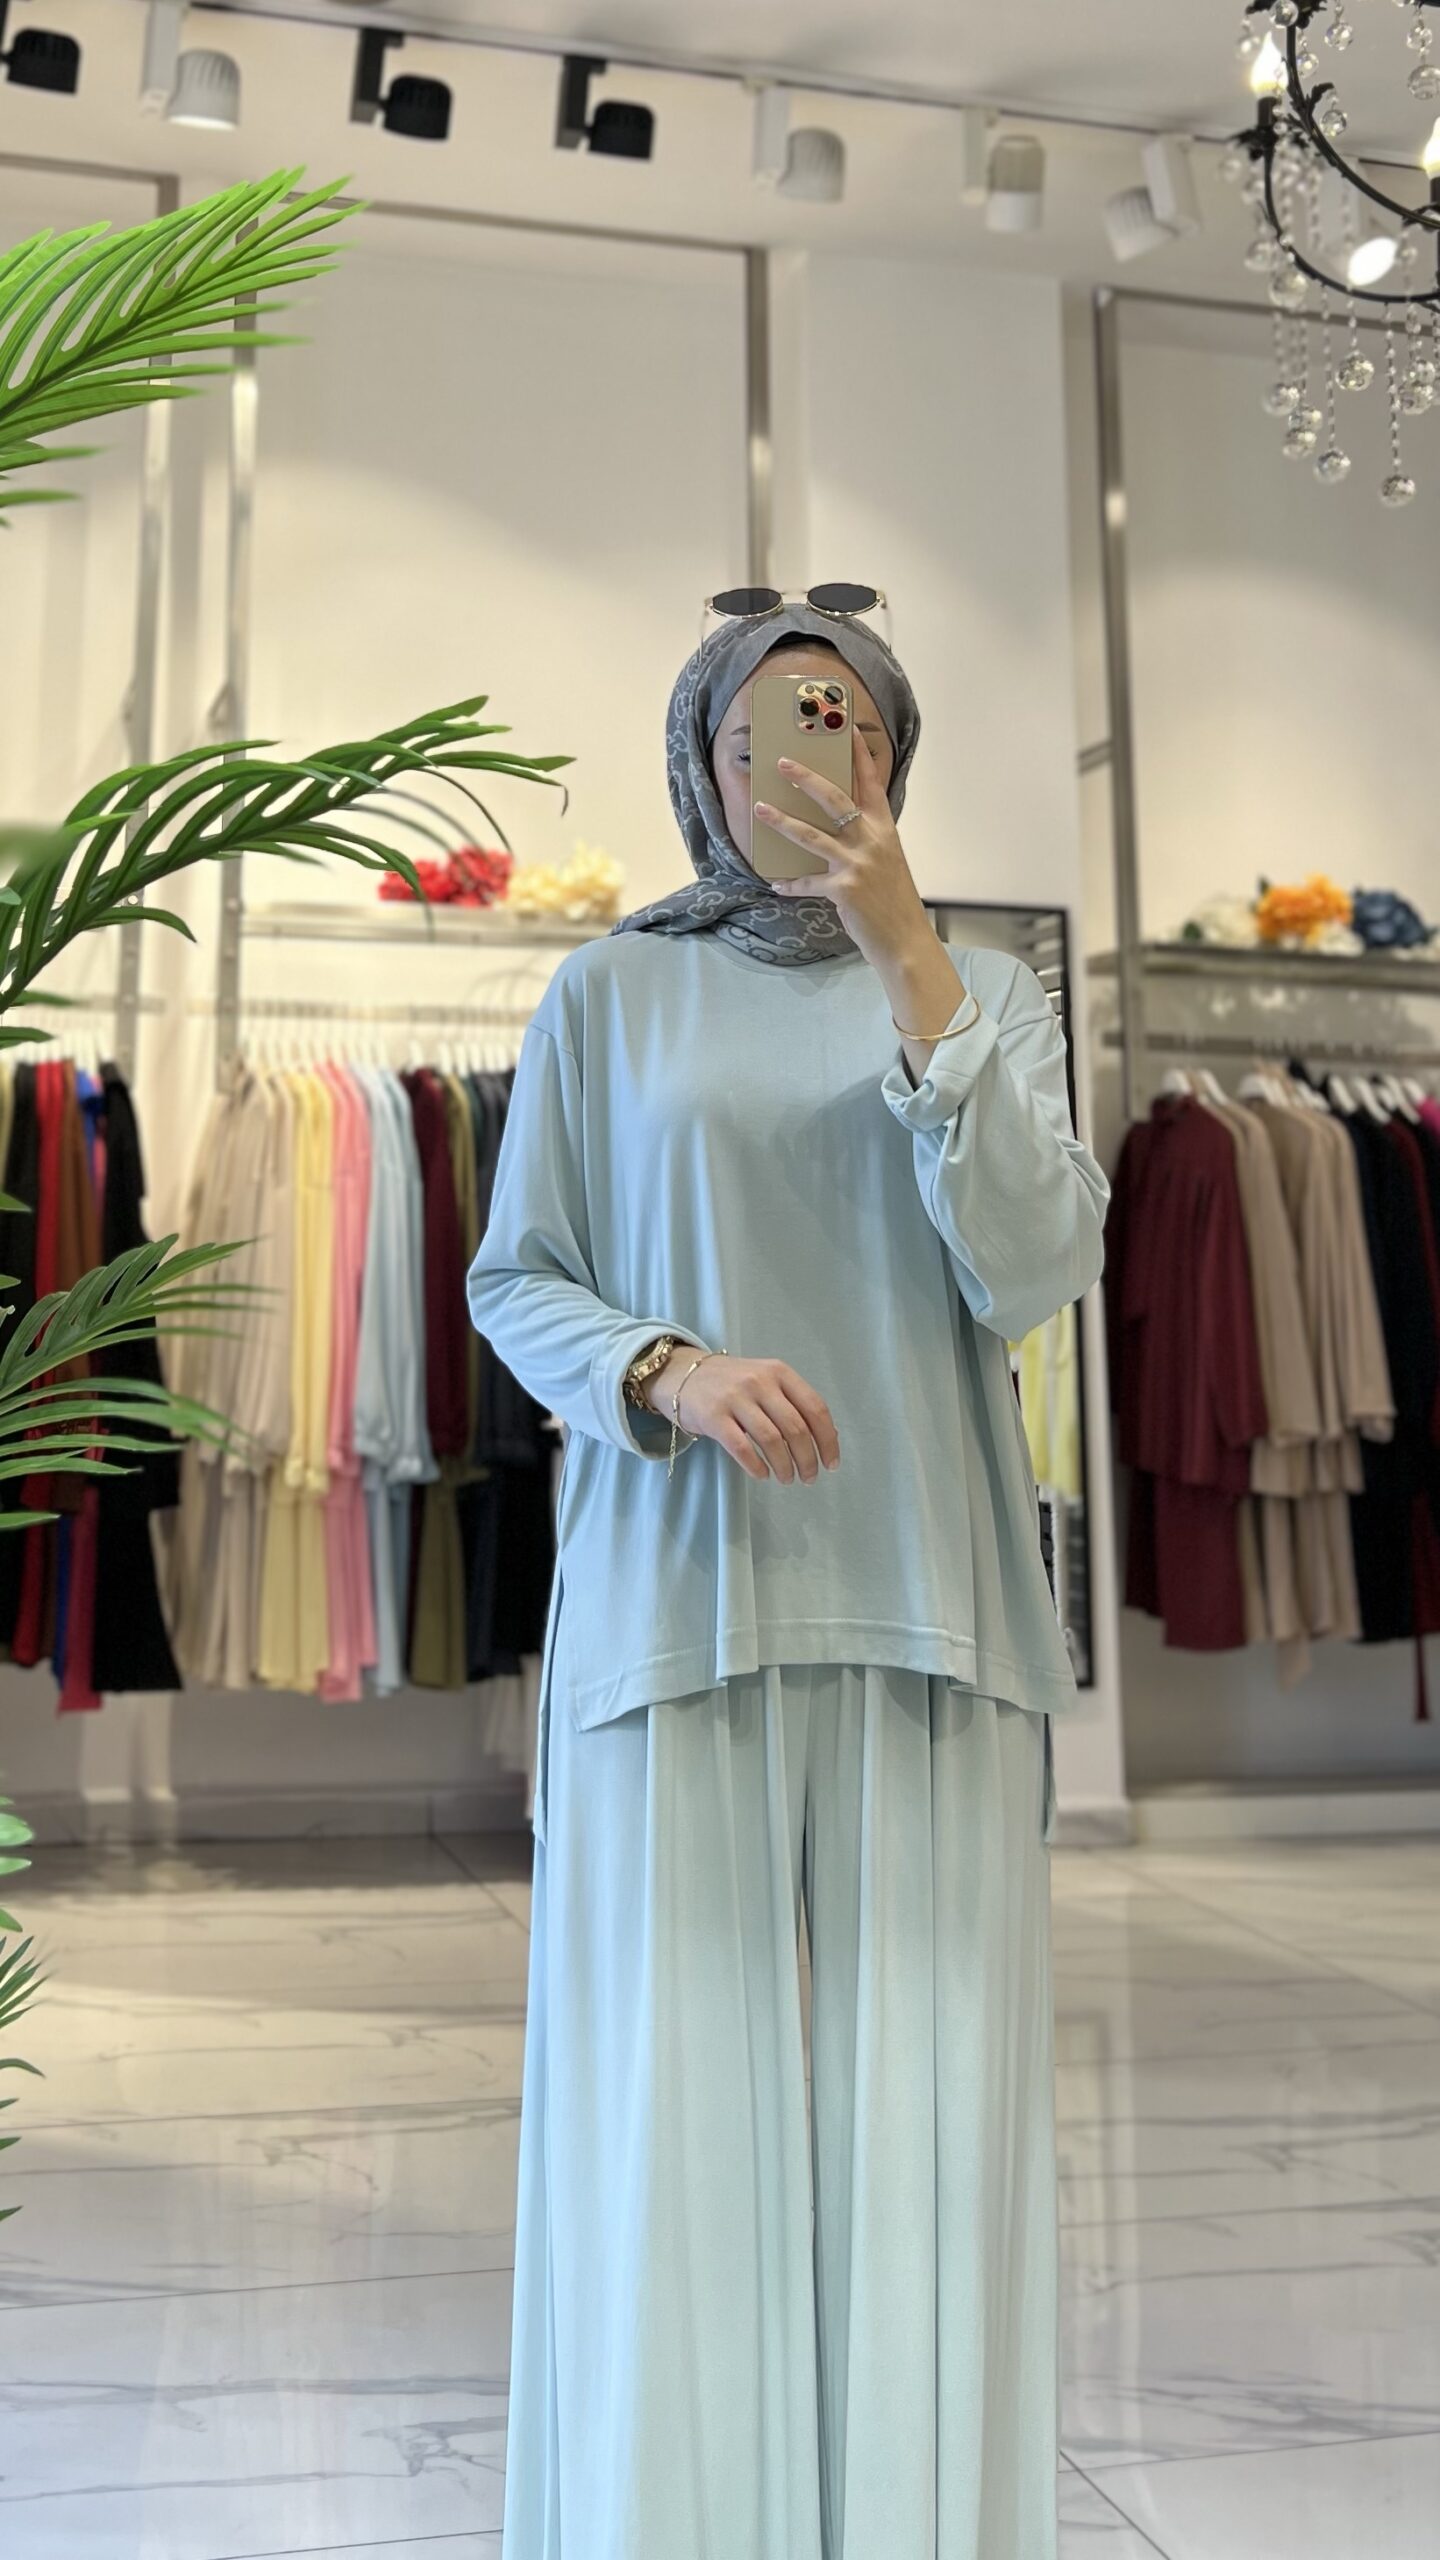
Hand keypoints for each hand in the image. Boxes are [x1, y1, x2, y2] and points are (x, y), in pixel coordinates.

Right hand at [647, 1348, 839, 1482]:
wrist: (684, 1374)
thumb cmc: (733, 1383)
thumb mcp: (766, 1381)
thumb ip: (793, 1403)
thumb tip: (827, 1439)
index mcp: (780, 1372)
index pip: (815, 1408)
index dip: (827, 1440)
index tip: (831, 1463)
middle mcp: (760, 1382)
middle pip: (795, 1428)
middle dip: (807, 1459)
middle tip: (809, 1478)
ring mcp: (735, 1398)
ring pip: (771, 1440)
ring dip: (784, 1466)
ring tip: (787, 1479)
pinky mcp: (713, 1416)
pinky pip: (741, 1447)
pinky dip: (756, 1466)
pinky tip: (763, 1474)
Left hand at [754, 726, 931, 971]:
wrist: (904, 939)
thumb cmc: (894, 899)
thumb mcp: (887, 860)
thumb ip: (868, 839)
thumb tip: (841, 823)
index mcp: (885, 829)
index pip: (871, 783)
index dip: (859, 756)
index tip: (846, 731)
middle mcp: (872, 841)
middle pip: (835, 799)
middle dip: (806, 778)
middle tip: (783, 762)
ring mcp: (857, 864)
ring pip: (812, 835)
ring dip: (782, 821)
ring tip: (759, 808)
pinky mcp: (843, 889)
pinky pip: (807, 881)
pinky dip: (790, 883)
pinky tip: (776, 882)